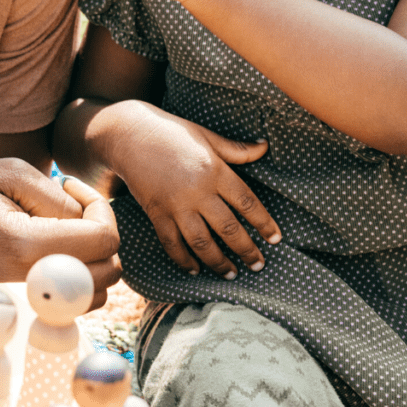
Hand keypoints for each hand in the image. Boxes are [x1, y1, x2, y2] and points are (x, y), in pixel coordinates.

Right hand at [0, 158, 119, 308]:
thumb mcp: (5, 173)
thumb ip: (55, 196)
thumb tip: (85, 216)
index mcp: (26, 246)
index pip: (104, 240)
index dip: (101, 207)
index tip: (70, 186)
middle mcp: (29, 283)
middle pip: (107, 271)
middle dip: (100, 231)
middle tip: (68, 204)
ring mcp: (24, 303)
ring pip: (93, 292)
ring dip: (90, 256)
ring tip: (57, 225)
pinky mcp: (20, 310)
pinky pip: (69, 303)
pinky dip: (73, 277)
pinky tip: (48, 247)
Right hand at [107, 102, 281, 278]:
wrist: (131, 135)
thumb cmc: (173, 132)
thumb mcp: (207, 136)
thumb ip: (236, 149)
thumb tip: (265, 147)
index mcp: (215, 170)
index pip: (247, 202)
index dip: (264, 223)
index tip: (276, 239)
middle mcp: (198, 191)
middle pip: (228, 228)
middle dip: (246, 250)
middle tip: (259, 264)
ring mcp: (176, 205)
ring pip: (202, 242)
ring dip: (219, 262)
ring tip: (232, 273)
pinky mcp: (157, 213)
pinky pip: (172, 244)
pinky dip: (184, 260)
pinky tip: (195, 269)